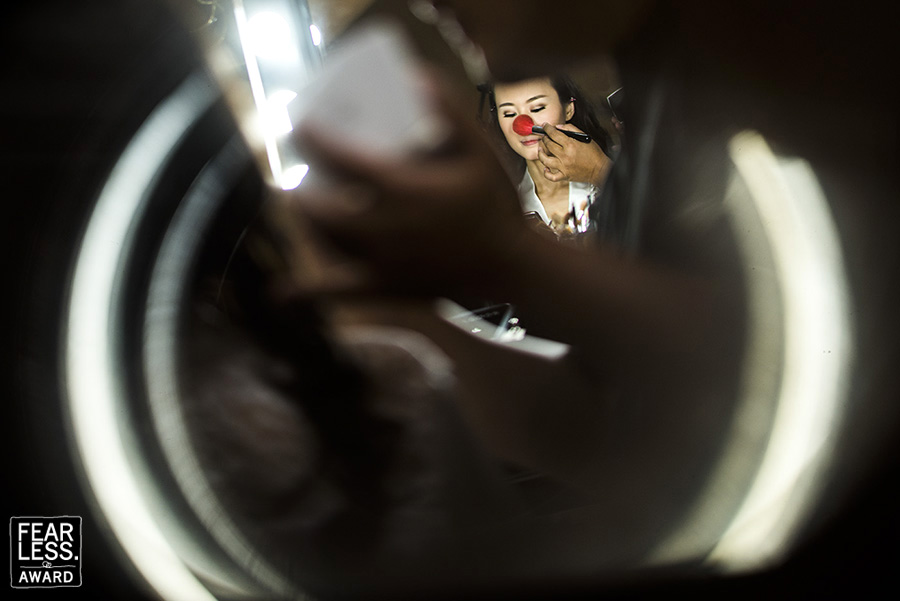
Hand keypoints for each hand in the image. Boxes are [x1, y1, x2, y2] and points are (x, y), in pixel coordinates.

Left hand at [275, 73, 526, 299]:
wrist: (507, 269)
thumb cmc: (494, 207)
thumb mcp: (481, 151)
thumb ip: (452, 111)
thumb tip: (415, 77)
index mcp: (404, 190)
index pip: (343, 158)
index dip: (314, 139)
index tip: (300, 126)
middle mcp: (383, 227)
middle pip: (318, 205)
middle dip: (300, 186)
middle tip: (298, 171)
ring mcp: (379, 262)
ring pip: (323, 240)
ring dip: (306, 220)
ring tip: (302, 204)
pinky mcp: (382, 289)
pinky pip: (336, 293)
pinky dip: (307, 292)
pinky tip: (283, 295)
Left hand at [537, 122, 610, 186]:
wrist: (600, 169)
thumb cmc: (594, 154)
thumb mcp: (585, 137)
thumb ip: (571, 129)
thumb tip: (559, 127)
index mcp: (571, 144)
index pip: (554, 134)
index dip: (547, 128)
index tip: (545, 126)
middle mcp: (565, 155)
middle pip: (548, 145)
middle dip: (544, 138)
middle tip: (544, 136)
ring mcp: (564, 166)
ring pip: (545, 160)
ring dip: (541, 153)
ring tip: (540, 149)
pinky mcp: (564, 175)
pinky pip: (551, 176)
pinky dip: (546, 172)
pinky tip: (546, 168)